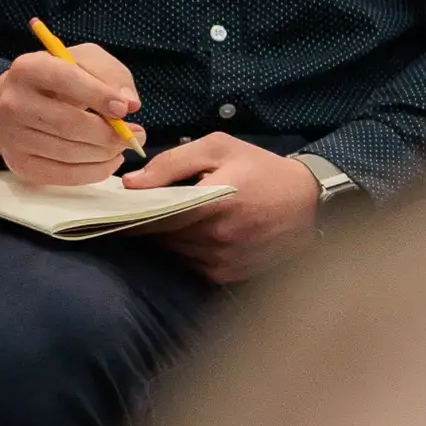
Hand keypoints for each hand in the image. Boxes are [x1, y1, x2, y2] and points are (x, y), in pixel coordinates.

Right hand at [0, 41, 141, 189]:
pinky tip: (109, 160)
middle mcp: (13, 103)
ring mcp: (13, 137)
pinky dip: (95, 171)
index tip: (124, 109)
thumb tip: (130, 104)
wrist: (15, 103)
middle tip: (136, 134)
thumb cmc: (58, 79)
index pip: (64, 80)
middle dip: (109, 134)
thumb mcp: (84, 61)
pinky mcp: (19, 165)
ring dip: (106, 153)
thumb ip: (109, 74)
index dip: (98, 95)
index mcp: (29, 68)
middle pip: (68, 124)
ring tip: (123, 145)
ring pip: (69, 153)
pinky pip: (64, 175)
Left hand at [127, 131, 325, 280]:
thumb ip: (172, 163)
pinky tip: (197, 232)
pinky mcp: (228, 275)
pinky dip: (186, 250)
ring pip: (174, 252)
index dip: (131, 214)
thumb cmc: (261, 169)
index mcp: (215, 203)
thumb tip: (130, 183)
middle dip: (150, 223)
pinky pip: (190, 264)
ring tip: (176, 217)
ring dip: (168, 238)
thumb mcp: (219, 149)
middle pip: (161, 237)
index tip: (117, 208)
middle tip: (147, 207)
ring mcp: (224, 261)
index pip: (155, 217)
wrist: (308, 203)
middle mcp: (218, 238)